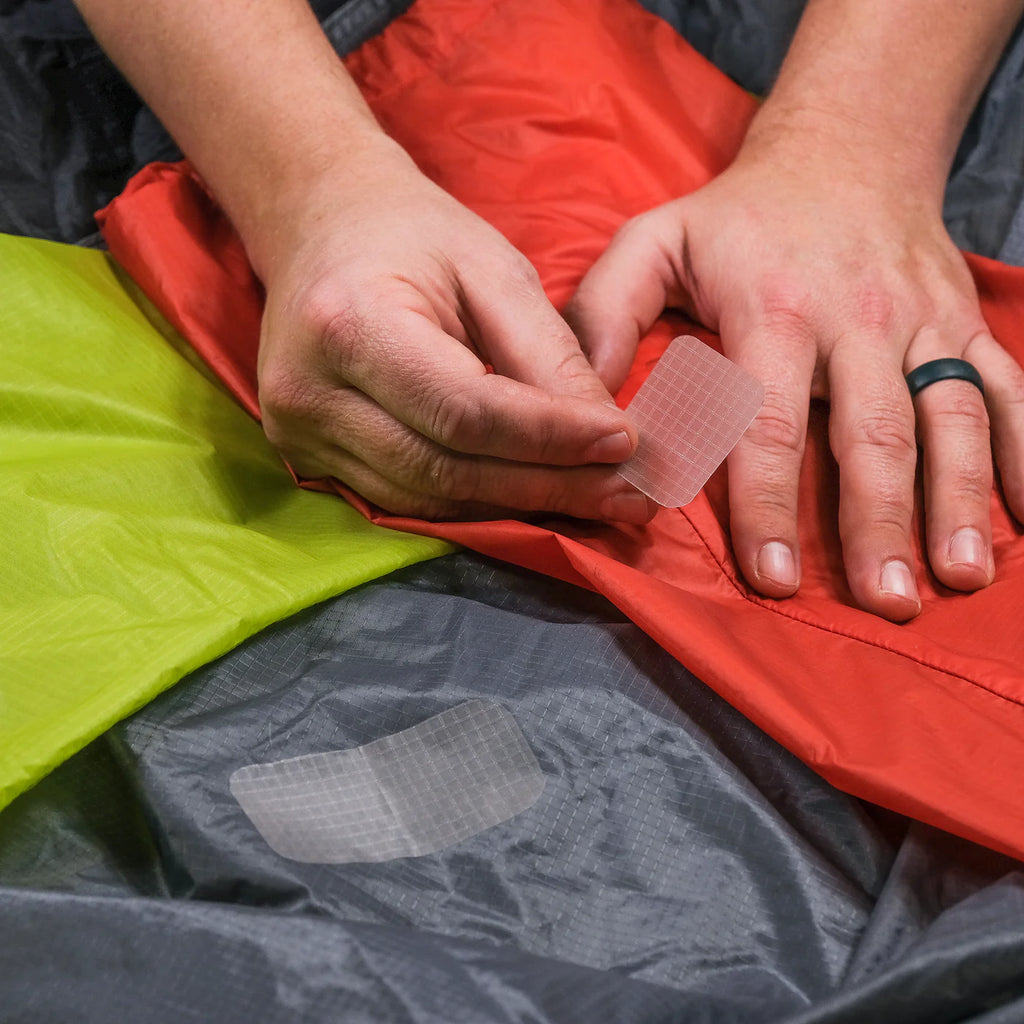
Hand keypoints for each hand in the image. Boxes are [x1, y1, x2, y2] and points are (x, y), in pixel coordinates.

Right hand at [254, 136, 654, 523]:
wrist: (322, 226)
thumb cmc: (413, 234)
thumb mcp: (494, 269)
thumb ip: (547, 355)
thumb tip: (609, 440)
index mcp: (350, 324)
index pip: (464, 409)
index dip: (550, 437)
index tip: (626, 444)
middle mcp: (307, 392)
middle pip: (447, 468)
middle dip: (549, 486)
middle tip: (628, 493)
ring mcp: (298, 433)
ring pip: (429, 498)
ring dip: (520, 505)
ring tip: (597, 498)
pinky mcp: (305, 455)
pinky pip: (406, 500)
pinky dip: (477, 501)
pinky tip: (533, 493)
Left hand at [567, 129, 1023, 619]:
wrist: (845, 150)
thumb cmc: (736, 218)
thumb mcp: (652, 244)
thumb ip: (605, 318)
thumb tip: (583, 409)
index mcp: (771, 311)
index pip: (767, 423)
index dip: (769, 503)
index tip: (773, 578)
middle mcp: (856, 320)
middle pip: (872, 434)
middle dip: (879, 523)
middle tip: (885, 602)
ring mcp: (922, 323)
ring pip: (950, 418)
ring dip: (960, 500)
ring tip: (960, 575)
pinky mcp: (964, 324)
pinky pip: (1008, 389)